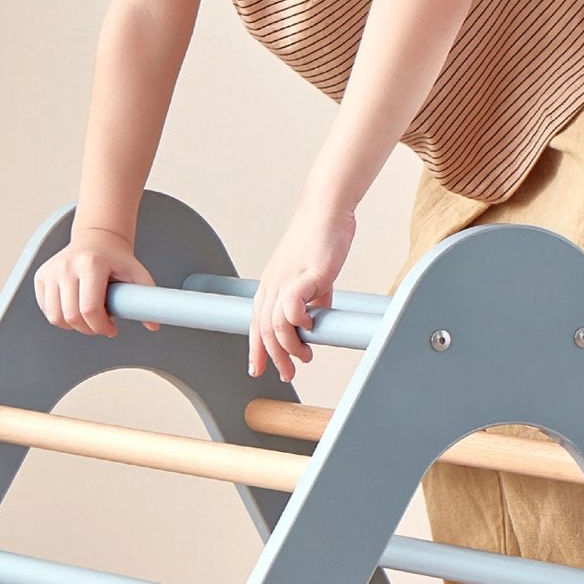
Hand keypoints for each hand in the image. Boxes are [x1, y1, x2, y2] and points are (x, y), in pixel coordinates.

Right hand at [34, 228, 161, 337]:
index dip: (101, 327)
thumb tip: (153, 324)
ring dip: (73, 326)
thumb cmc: (116, 258)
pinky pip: (47, 310)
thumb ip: (147, 298)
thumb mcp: (137, 273)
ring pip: (56, 317)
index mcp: (91, 264)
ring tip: (88, 317)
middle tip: (101, 325)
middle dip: (89, 329)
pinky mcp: (41, 277)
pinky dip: (60, 317)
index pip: (90, 309)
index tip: (111, 329)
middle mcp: (67, 266)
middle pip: (72, 316)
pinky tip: (75, 309)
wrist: (97, 238)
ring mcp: (51, 271)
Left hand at [248, 202, 356, 379]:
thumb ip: (315, 297)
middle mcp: (273, 283)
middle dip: (274, 358)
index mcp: (272, 284)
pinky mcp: (305, 273)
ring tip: (305, 357)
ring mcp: (286, 278)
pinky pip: (291, 305)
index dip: (256, 349)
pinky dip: (298, 321)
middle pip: (265, 330)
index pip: (256, 323)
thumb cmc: (321, 238)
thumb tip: (319, 317)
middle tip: (288, 374)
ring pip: (276, 323)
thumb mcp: (314, 275)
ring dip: (289, 347)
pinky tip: (311, 327)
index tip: (259, 369)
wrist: (327, 209)